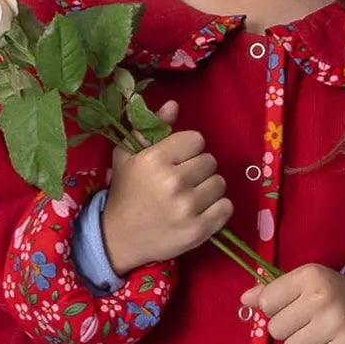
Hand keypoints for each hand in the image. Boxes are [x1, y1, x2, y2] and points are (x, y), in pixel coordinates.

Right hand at [100, 98, 233, 274]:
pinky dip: (217, 209)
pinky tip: (200, 211)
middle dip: (199, 169)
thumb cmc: (125, 193)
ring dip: (208, 189)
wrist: (118, 238)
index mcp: (156, 159)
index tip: (178, 161)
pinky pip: (226, 207)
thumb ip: (150, 128)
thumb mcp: (127, 156)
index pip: (197, 140)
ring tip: (191, 197)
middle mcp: (173, 181)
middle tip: (184, 181)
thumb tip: (174, 105)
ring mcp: (188, 207)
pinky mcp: (199, 229)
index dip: (189, 149)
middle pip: (210, 161)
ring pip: (220, 183)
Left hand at [239, 262, 344, 343]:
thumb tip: (244, 299)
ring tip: (319, 334)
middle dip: (288, 329)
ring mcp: (336, 323)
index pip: (267, 302)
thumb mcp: (305, 283)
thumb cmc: (334, 295)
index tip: (292, 306)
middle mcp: (322, 297)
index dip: (275, 309)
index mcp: (310, 276)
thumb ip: (273, 290)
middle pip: (276, 329)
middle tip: (308, 322)